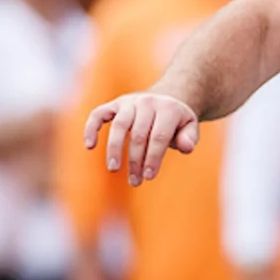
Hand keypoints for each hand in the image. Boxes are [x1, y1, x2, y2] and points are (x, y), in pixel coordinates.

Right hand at [85, 92, 201, 185]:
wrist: (167, 98)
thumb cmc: (177, 121)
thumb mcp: (189, 127)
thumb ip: (189, 138)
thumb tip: (187, 147)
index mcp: (168, 108)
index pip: (159, 137)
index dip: (153, 158)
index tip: (149, 177)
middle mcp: (147, 102)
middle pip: (139, 135)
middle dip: (136, 160)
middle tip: (135, 181)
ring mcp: (129, 102)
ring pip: (119, 126)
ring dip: (115, 149)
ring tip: (114, 169)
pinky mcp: (114, 104)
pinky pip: (98, 114)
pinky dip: (91, 128)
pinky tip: (89, 146)